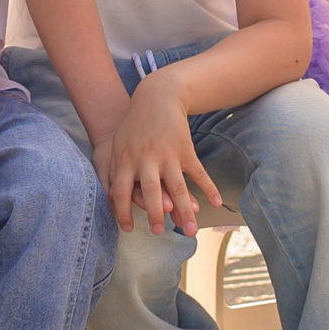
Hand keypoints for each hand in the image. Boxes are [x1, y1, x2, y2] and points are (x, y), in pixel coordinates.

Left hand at [94, 73, 219, 235]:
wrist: (157, 96)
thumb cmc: (134, 125)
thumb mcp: (118, 145)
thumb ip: (115, 171)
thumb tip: (112, 199)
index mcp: (126, 160)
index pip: (121, 191)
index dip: (123, 212)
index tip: (129, 229)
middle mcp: (147, 159)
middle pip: (151, 192)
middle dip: (155, 214)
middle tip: (158, 233)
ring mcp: (168, 155)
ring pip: (177, 187)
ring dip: (185, 210)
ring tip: (190, 231)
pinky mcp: (185, 150)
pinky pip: (198, 173)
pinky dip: (208, 188)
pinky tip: (216, 204)